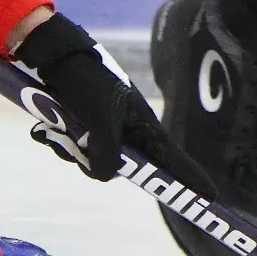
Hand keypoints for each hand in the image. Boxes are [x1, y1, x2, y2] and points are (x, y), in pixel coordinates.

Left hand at [14, 13, 218, 196]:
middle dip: (91, 160)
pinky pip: (74, 146)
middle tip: (73, 145)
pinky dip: (59, 140)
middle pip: (119, 167)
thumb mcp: (101, 121)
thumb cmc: (88, 83)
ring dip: (70, 147)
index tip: (211, 198)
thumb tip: (105, 175)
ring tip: (56, 128)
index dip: (191, 179)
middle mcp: (128, 130)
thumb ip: (108, 155)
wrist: (55, 57)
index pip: (173, 160)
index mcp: (144, 127)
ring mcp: (106, 128)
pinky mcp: (84, 123)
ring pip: (91, 158)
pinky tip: (45, 128)